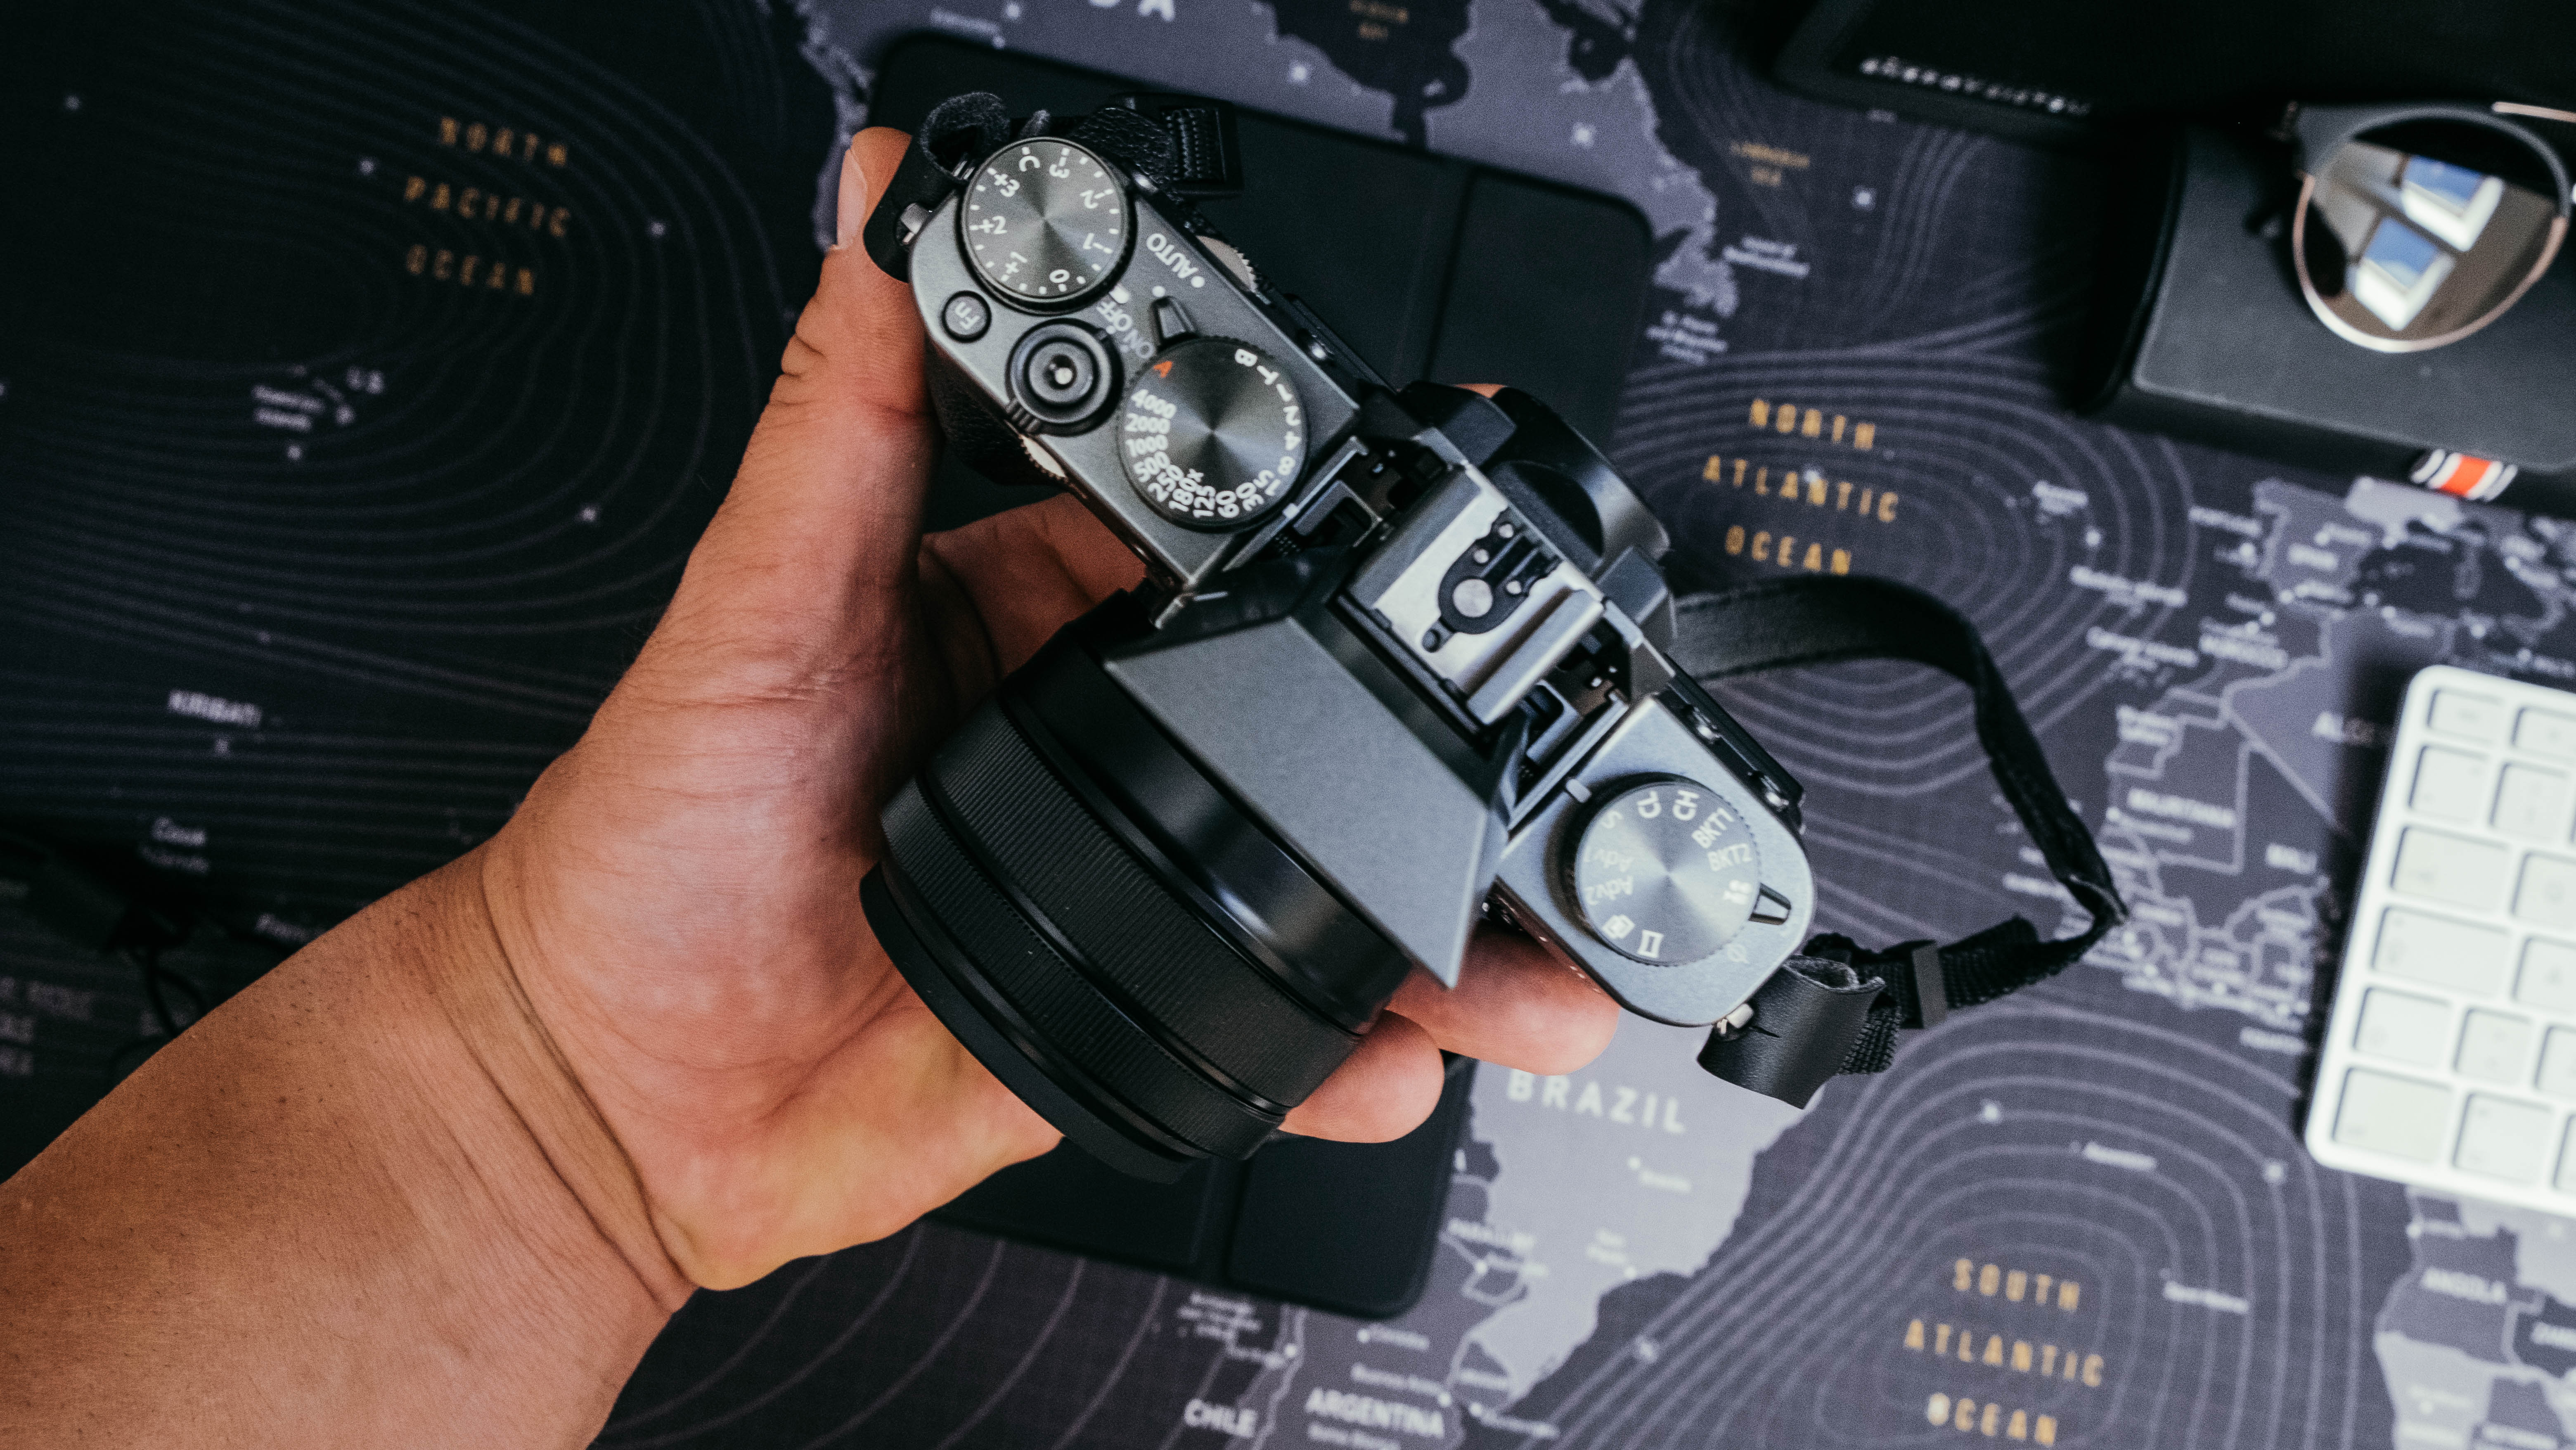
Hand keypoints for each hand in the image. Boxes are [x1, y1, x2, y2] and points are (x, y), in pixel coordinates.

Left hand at [472, 129, 1619, 1290]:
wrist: (610, 1081)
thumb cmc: (649, 840)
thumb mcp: (752, 601)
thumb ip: (841, 416)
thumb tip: (875, 209)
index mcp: (1022, 613)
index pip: (1209, 544)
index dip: (1322, 529)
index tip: (1417, 506)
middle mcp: (1089, 745)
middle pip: (1307, 724)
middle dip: (1430, 743)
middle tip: (1517, 735)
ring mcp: (1120, 890)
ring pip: (1320, 891)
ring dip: (1439, 918)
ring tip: (1529, 940)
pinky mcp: (1118, 1023)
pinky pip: (1264, 1039)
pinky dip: (1345, 1055)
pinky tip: (1399, 1051)